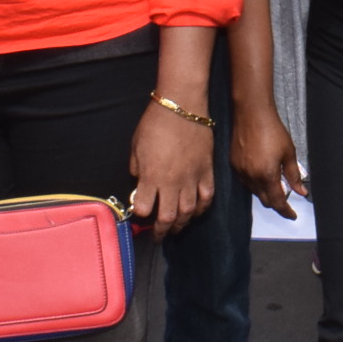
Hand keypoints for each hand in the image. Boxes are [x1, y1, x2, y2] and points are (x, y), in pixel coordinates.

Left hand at [129, 103, 214, 235]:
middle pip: (167, 217)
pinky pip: (206, 198)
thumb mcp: (135, 146)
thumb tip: (139, 183)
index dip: (139, 215)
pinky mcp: (207, 172)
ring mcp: (192, 179)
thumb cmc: (155, 123)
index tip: (139, 215)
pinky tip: (196, 212)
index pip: (143, 209)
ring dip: (181, 223)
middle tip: (158, 235)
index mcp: (151, 177)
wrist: (182, 106)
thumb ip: (137, 169)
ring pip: (188, 212)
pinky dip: (201, 209)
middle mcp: (172, 183)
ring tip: (176, 227)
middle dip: (161, 230)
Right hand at [232, 101, 304, 216]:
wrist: (251, 114)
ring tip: (275, 185)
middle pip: (264, 200)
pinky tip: (261, 175)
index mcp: (267, 175)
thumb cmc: (273, 130)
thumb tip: (301, 192)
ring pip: (254, 191)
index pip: (277, 202)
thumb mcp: (289, 153)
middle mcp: (251, 177)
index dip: (286, 211)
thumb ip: (294, 175)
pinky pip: (245, 182)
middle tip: (286, 200)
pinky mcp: (233, 164)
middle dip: (276, 203)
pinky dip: (255, 184)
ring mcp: (240, 171)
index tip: (292, 215)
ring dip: (265, 193)